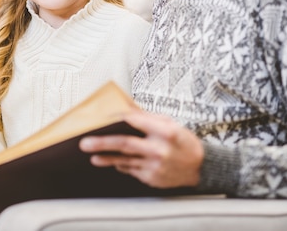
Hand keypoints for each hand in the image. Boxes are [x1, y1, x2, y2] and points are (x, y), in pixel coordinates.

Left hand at [79, 107, 203, 188]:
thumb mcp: (170, 123)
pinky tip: (112, 161)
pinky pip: (131, 170)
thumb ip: (146, 117)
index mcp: (165, 132)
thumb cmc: (183, 142)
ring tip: (93, 155)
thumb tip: (125, 108)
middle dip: (102, 143)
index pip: (135, 121)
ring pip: (124, 160)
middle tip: (85, 142)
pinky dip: (121, 164)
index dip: (117, 118)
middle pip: (125, 144)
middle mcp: (159, 150)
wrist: (201, 167)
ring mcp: (155, 166)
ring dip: (106, 157)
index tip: (102, 117)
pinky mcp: (152, 178)